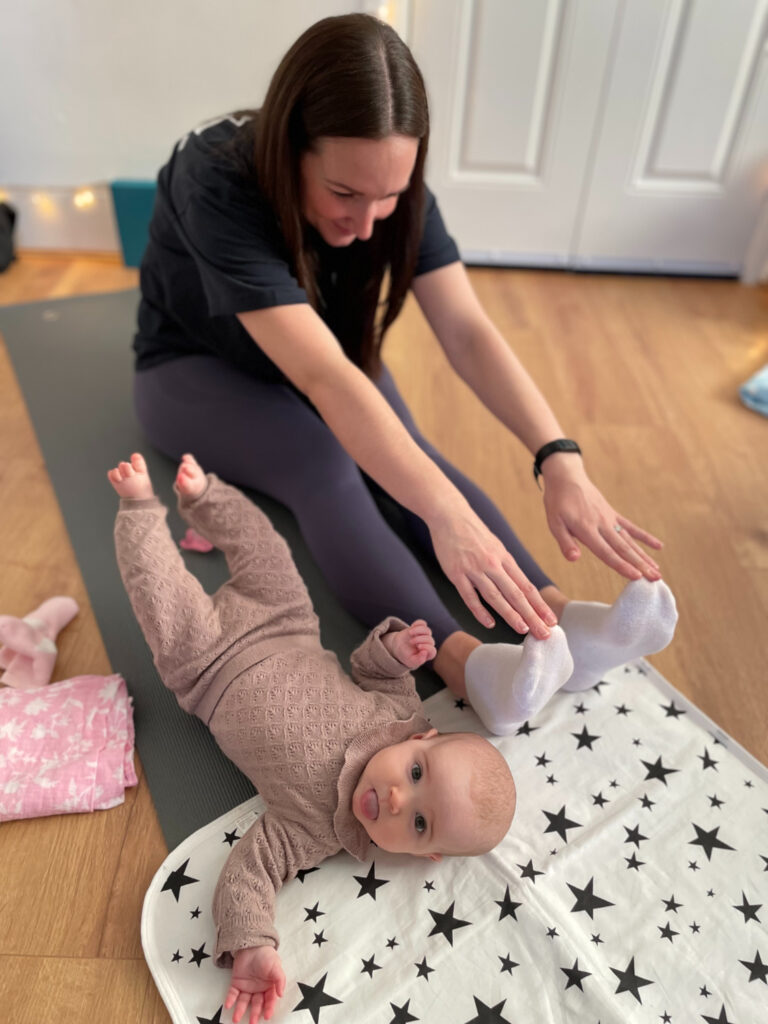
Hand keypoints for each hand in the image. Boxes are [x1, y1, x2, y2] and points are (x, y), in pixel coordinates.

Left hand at [225, 946, 285, 1023]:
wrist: (252, 945)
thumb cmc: (266, 956)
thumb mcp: (276, 966)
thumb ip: (280, 979)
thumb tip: (281, 994)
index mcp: (269, 986)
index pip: (269, 1000)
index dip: (269, 1008)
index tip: (267, 1016)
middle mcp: (258, 989)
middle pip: (256, 1004)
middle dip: (254, 1014)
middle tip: (252, 1022)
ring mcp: (247, 987)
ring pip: (244, 1002)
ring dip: (240, 1010)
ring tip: (235, 1019)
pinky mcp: (236, 983)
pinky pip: (233, 993)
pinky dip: (230, 999)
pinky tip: (228, 1006)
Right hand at [382, 620, 436, 668]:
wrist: (398, 647)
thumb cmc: (406, 656)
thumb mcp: (410, 661)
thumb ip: (418, 660)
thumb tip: (425, 652)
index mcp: (428, 654)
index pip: (432, 651)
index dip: (427, 648)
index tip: (418, 647)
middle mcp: (428, 644)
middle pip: (430, 640)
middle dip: (420, 640)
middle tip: (411, 642)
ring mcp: (424, 635)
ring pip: (427, 630)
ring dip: (419, 630)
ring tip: (410, 633)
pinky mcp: (419, 628)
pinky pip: (422, 623)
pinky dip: (418, 624)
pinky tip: (412, 626)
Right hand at [428, 504, 557, 638]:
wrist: (450, 515)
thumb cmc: (473, 532)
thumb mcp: (496, 545)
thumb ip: (506, 566)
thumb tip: (519, 587)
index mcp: (504, 558)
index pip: (526, 586)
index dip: (539, 605)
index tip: (550, 619)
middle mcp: (493, 564)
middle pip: (515, 595)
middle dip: (531, 615)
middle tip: (544, 633)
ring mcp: (474, 569)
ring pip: (495, 597)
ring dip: (510, 615)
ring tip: (523, 630)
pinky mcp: (456, 573)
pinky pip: (470, 596)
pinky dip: (480, 611)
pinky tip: (489, 623)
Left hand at [540, 456, 662, 580]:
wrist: (567, 477)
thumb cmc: (557, 502)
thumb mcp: (554, 523)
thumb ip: (565, 542)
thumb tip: (574, 559)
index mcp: (587, 529)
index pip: (606, 552)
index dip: (621, 566)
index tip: (636, 576)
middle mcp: (602, 525)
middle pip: (624, 549)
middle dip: (640, 565)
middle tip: (656, 579)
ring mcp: (610, 519)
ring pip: (630, 541)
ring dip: (644, 556)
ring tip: (657, 570)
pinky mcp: (613, 514)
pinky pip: (631, 527)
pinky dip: (644, 537)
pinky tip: (658, 546)